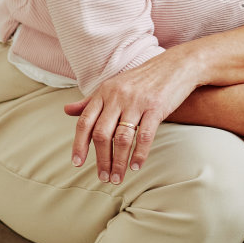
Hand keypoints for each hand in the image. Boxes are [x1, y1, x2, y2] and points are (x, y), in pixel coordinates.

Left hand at [64, 46, 201, 181]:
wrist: (177, 65)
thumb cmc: (143, 79)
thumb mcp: (113, 86)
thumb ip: (91, 101)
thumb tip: (66, 110)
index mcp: (104, 92)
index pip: (85, 121)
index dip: (79, 144)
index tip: (77, 163)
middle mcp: (118, 96)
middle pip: (101, 133)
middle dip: (100, 159)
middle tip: (102, 177)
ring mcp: (137, 102)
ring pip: (122, 138)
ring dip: (118, 162)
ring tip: (117, 178)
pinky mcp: (156, 107)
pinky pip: (144, 136)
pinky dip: (139, 154)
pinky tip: (136, 166)